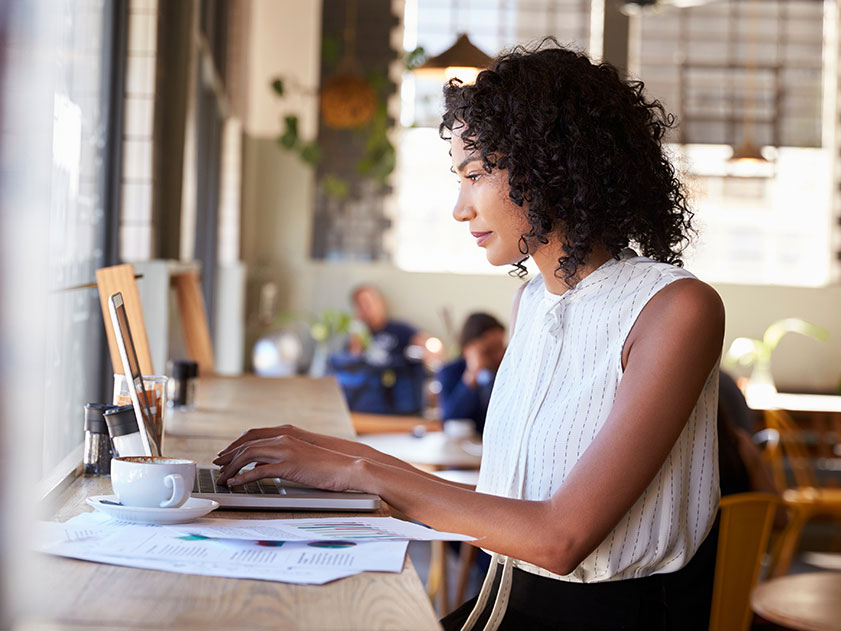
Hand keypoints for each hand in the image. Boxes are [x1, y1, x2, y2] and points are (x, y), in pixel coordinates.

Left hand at [213, 433, 362, 490]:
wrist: (347, 467)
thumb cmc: (327, 465)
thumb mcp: (302, 455)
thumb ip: (284, 456)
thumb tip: (266, 465)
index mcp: (286, 435)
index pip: (252, 436)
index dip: (235, 445)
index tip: (225, 455)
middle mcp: (283, 439)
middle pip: (246, 444)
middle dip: (228, 455)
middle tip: (217, 466)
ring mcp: (285, 451)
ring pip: (249, 456)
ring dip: (232, 467)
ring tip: (222, 478)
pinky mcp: (288, 466)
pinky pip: (258, 471)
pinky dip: (243, 478)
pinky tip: (235, 484)